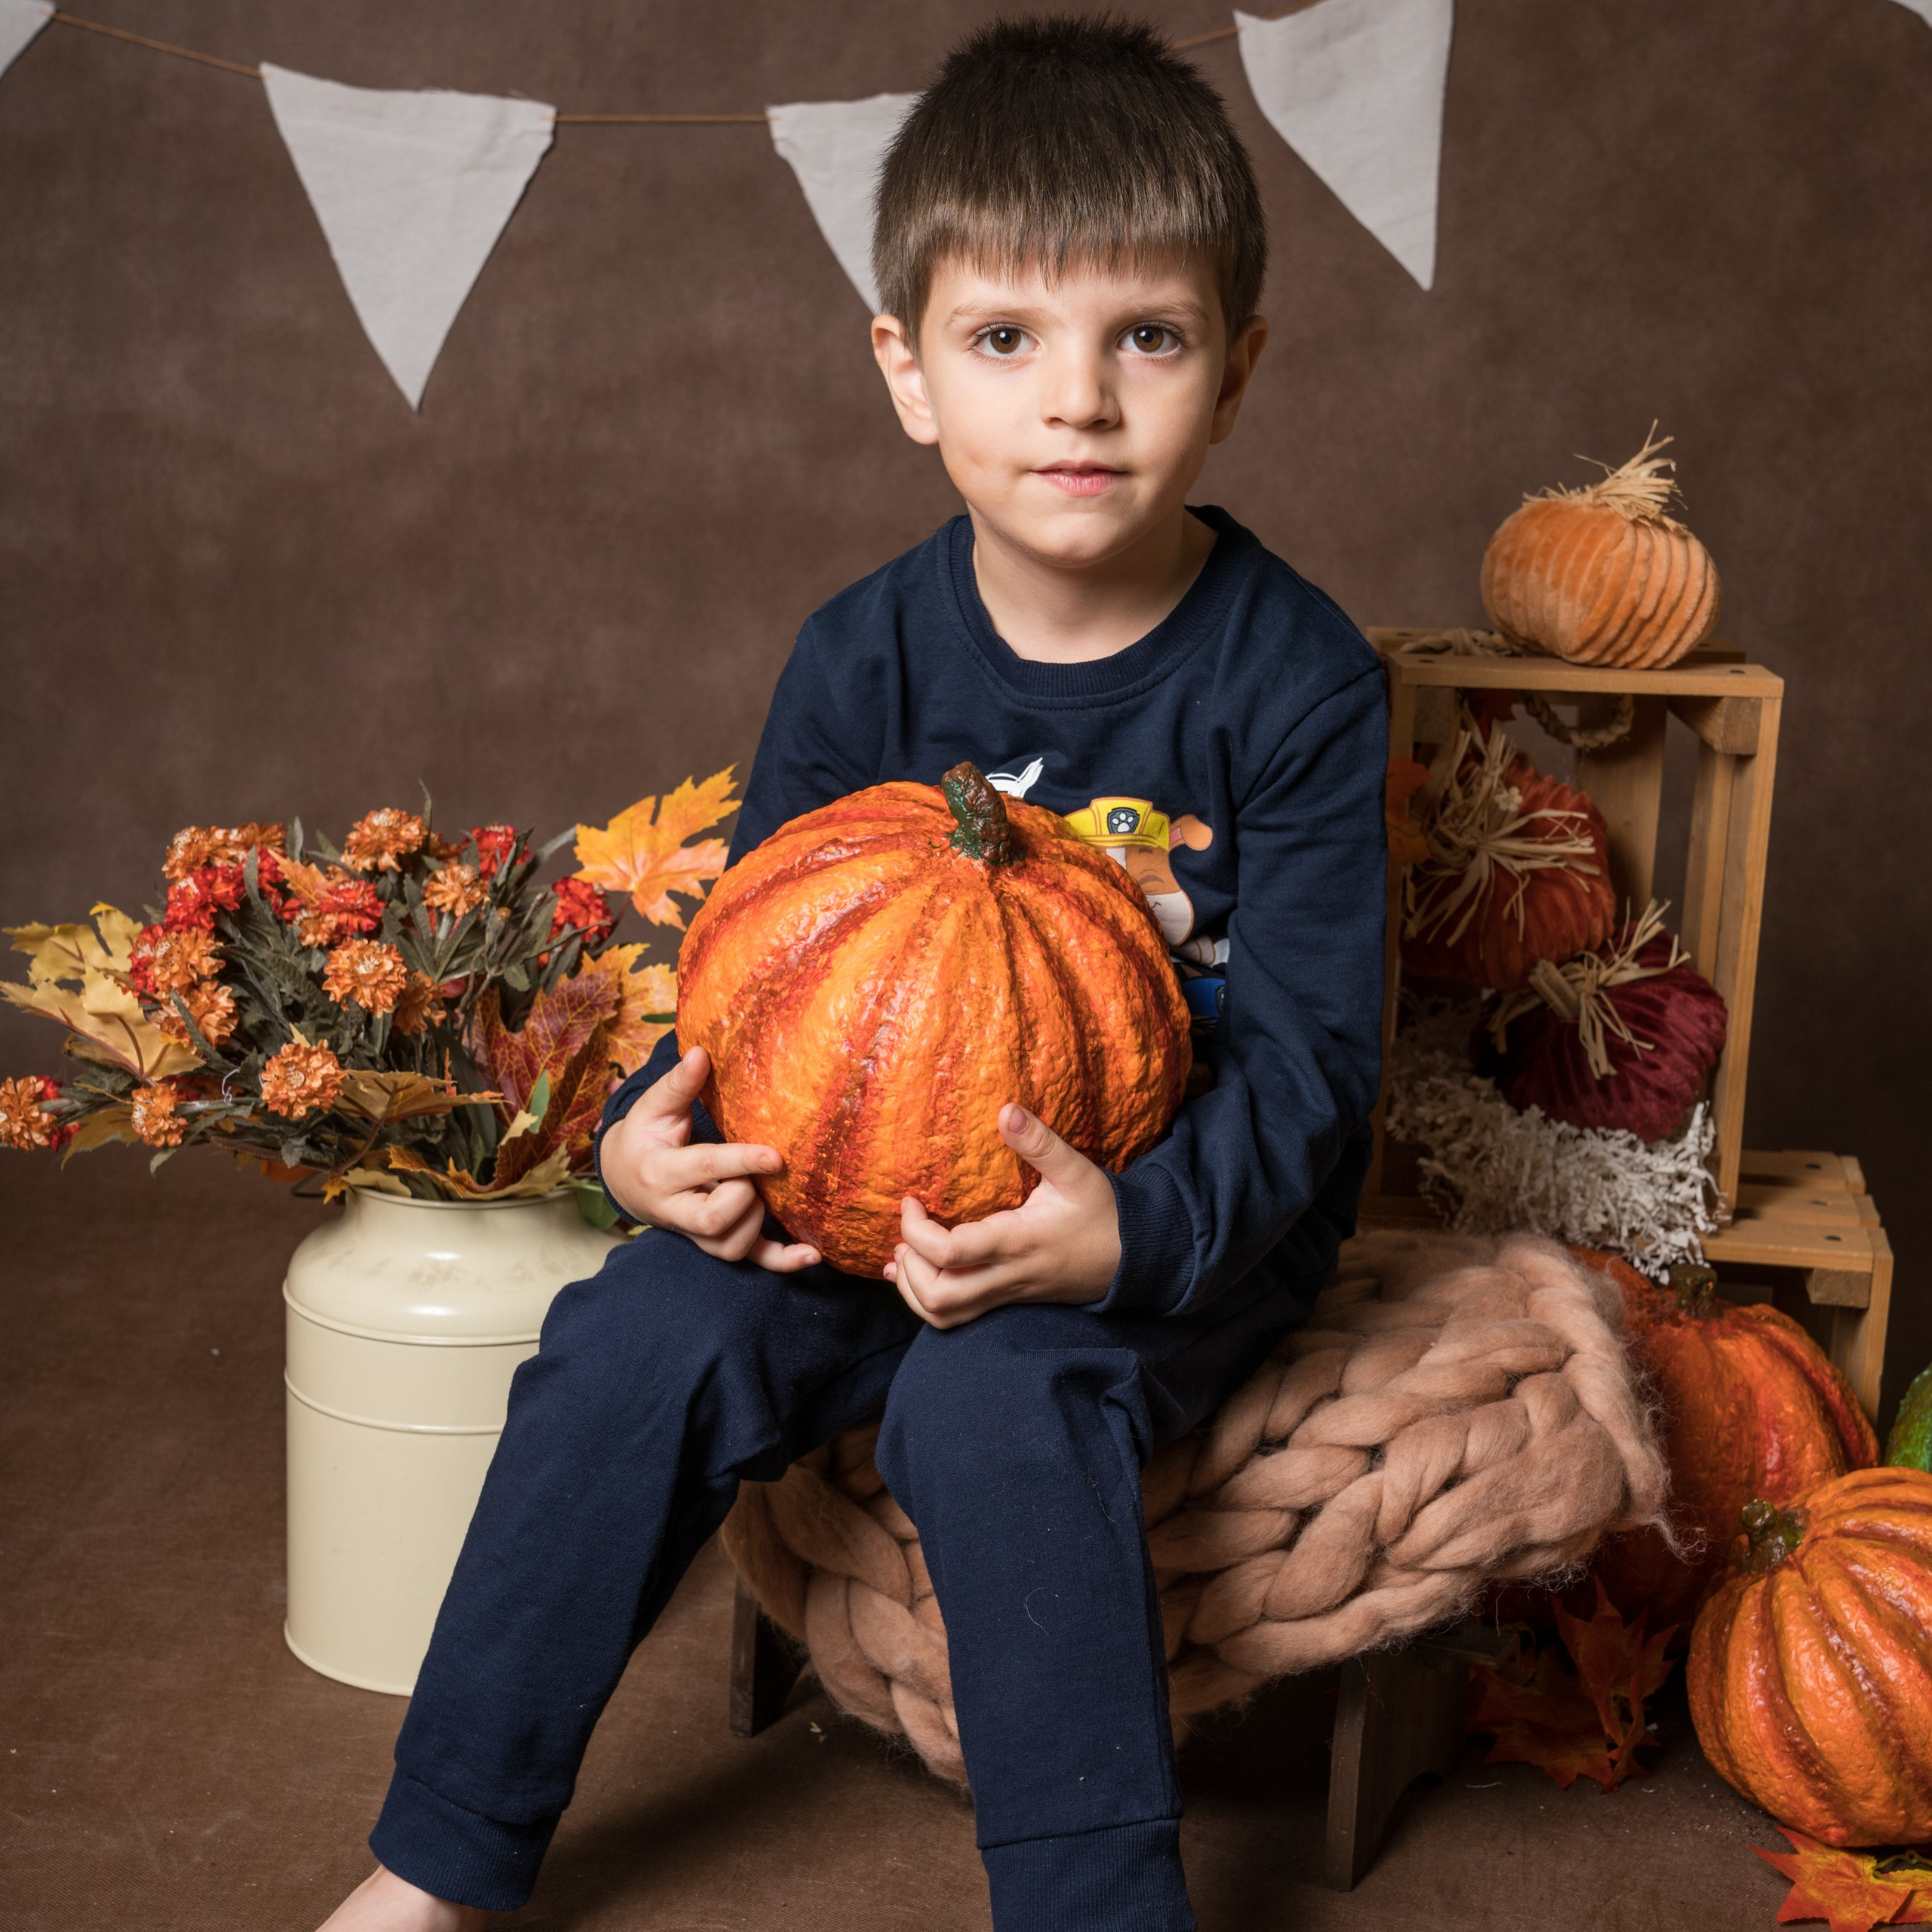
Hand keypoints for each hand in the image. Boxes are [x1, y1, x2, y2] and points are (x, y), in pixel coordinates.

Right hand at [597, 1046, 819, 1271]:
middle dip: (745, 1195)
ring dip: (757, 1221)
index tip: (775, 1156)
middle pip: (714, 1219)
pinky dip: (780, 1262)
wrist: (624, 1178)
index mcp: (660, 1171)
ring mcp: (693, 1233)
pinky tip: (811, 1254)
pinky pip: (747, 1261)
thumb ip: (679, 1084)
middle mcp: (674, 1209)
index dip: (742, 1162)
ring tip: (758, 1192)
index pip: (705, 1168)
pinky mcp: (713, 1242)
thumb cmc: (645, 1136)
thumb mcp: (653, 1108)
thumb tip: (701, 1052)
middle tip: (756, 1171)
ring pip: (730, 1246)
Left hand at [884, 1104, 1120, 1328]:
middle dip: (909, 1268)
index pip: (951, 1252)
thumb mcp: (1076, 1171)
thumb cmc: (1102, 1214)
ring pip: (944, 1316)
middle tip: (906, 1234)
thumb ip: (1039, 1142)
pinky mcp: (1006, 1300)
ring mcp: (1005, 1294)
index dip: (916, 1231)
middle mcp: (1006, 1275)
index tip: (911, 1202)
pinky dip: (927, 1301)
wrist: (1132, 1259)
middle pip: (940, 1297)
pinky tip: (915, 1275)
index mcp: (1016, 1242)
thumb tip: (1005, 1110)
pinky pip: (957, 1318)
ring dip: (913, 1289)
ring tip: (905, 1254)